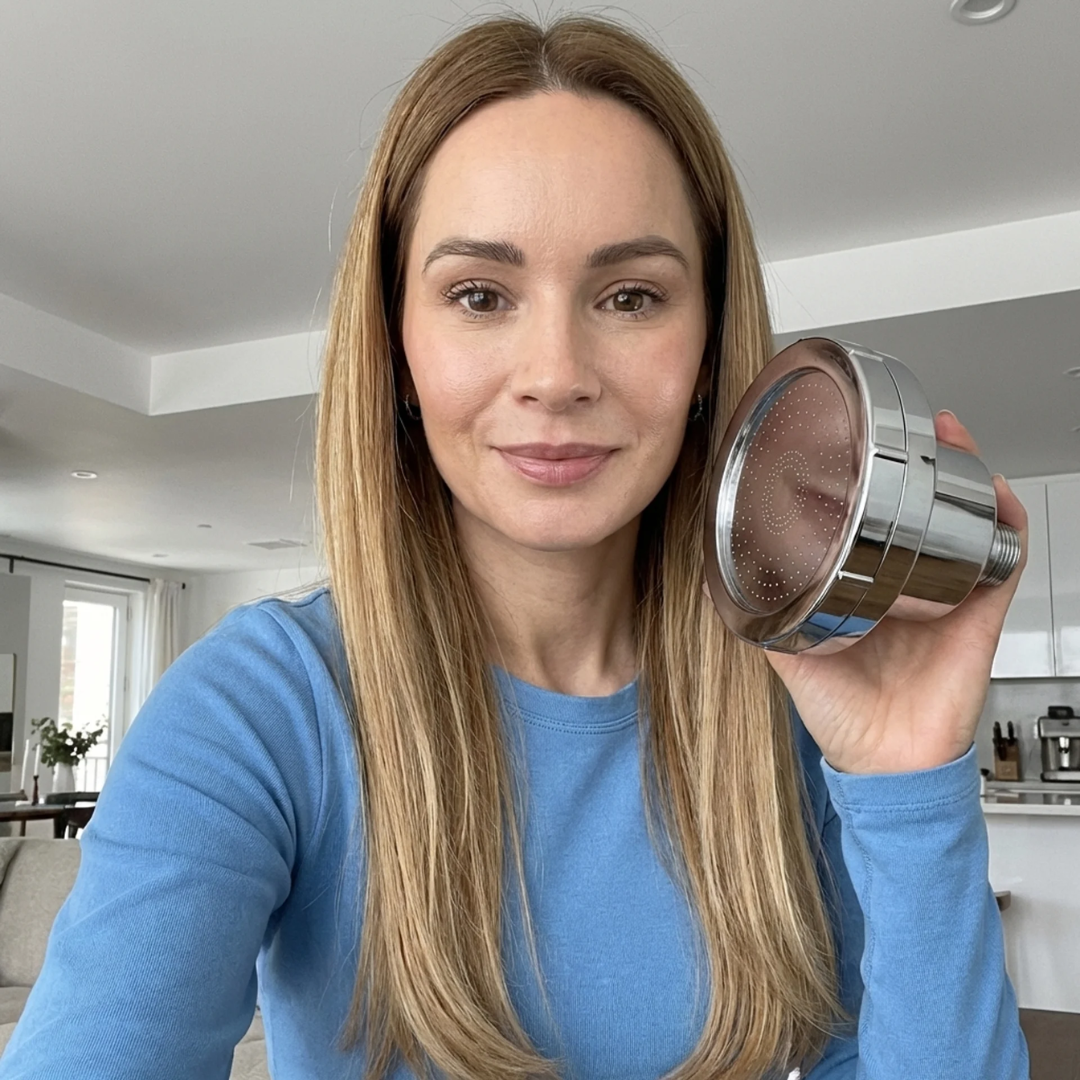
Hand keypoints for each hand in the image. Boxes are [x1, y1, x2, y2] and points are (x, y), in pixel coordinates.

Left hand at [761, 411, 1027, 774]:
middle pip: (928, 508)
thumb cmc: (842, 713)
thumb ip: (765, 614)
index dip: (876, 481)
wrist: (884, 760)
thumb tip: (728, 578)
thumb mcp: (791, 650)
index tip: (858, 444)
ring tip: (948, 438)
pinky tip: (991, 493)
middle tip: (913, 427)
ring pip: (968, 519)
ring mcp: (946, 593)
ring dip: (965, 474)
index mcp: (869, 587)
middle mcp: (910, 583)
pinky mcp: (978, 612)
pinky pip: (1004, 559)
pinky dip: (1004, 524)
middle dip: (926, 462)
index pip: (879, 521)